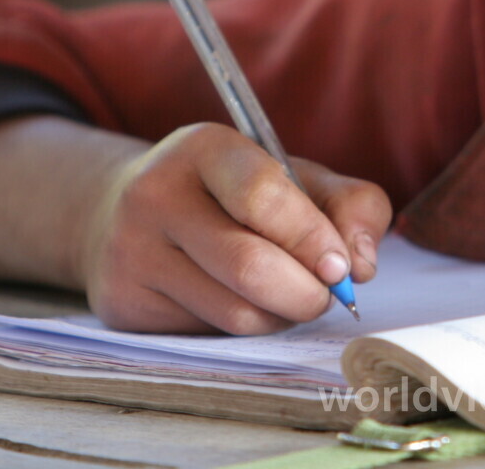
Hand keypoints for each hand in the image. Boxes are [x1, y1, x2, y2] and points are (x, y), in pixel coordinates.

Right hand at [78, 122, 391, 333]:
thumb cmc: (234, 195)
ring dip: (279, 316)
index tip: (340, 266)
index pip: (263, 196)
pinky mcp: (123, 302)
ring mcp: (131, 251)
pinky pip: (208, 336)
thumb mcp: (295, 177)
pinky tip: (241, 303)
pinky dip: (243, 330)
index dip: (312, 238)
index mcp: (204, 148)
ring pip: (233, 312)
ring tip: (285, 296)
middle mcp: (156, 194)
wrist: (128, 213)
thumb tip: (361, 265)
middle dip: (306, 293)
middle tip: (324, 295)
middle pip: (249, 266)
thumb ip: (349, 205)